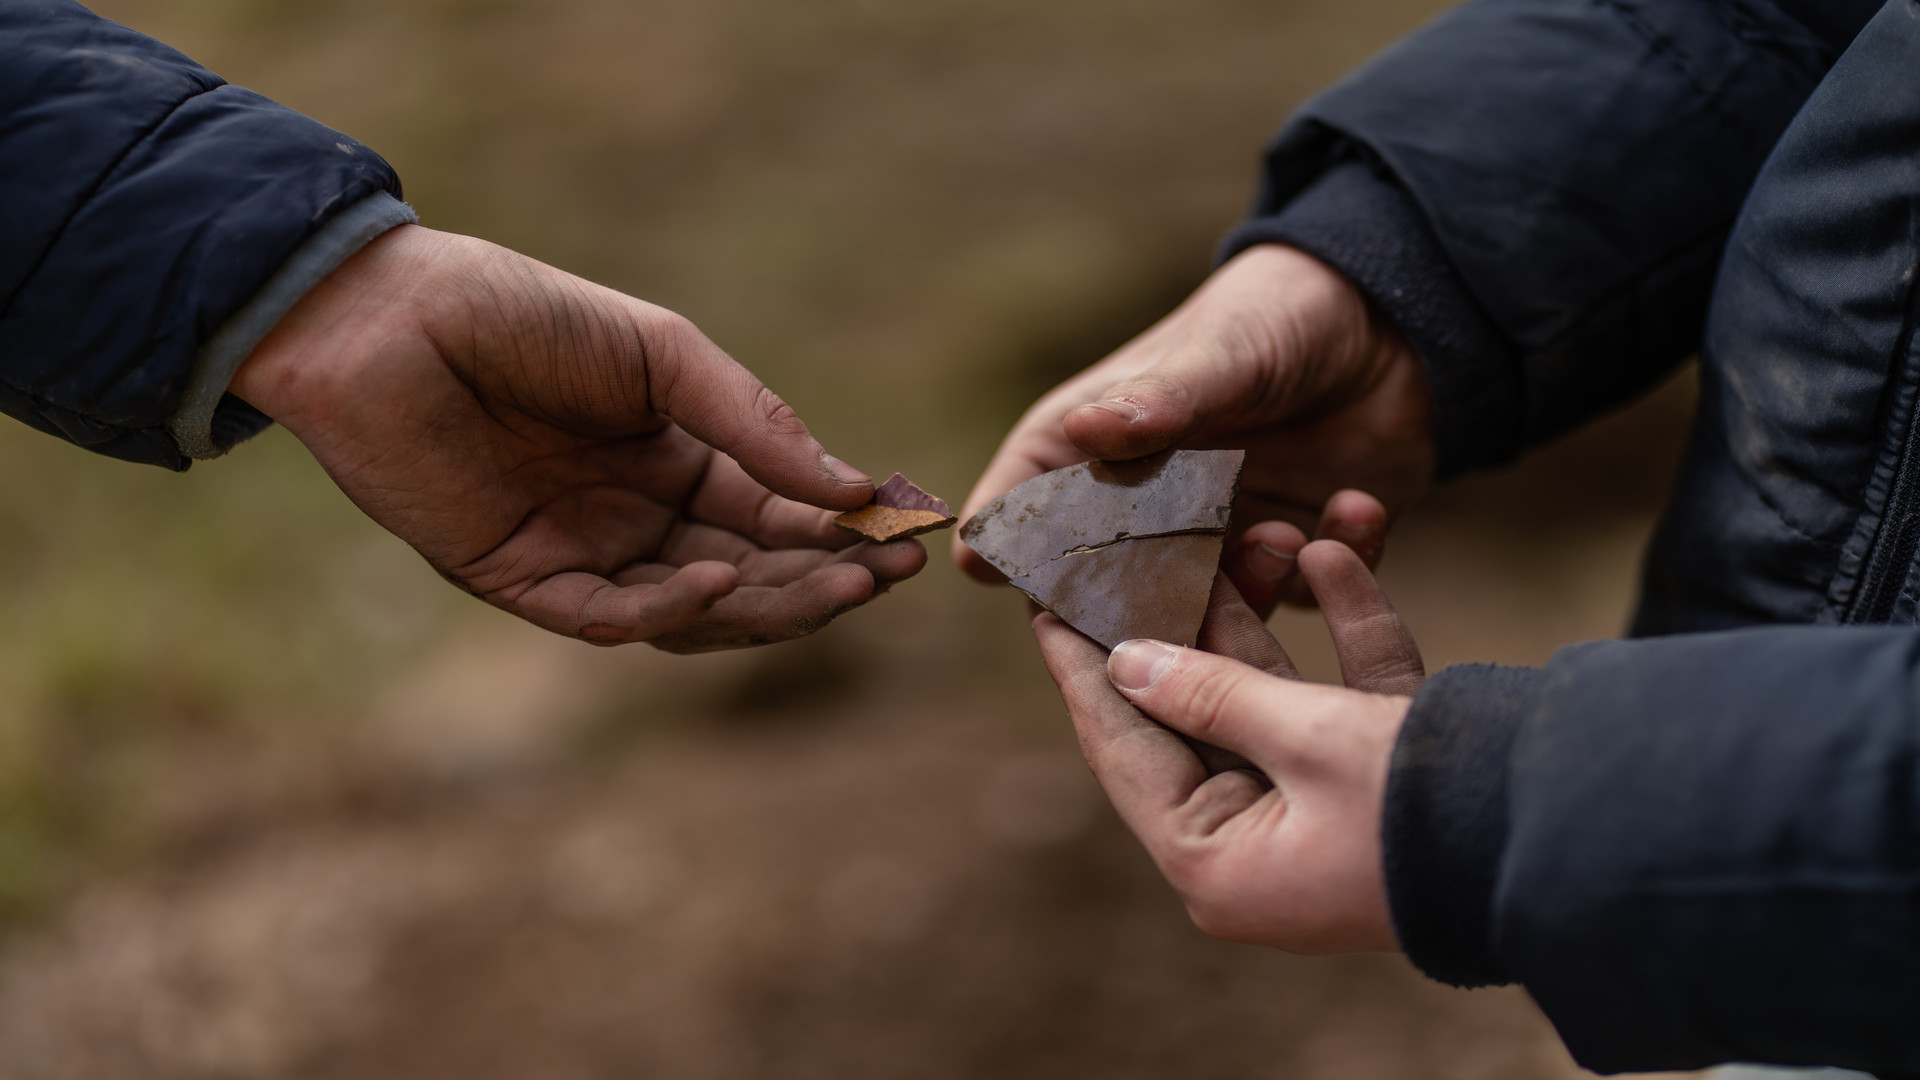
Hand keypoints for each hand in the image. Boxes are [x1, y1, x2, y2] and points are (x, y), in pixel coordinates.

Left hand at [233, 225, 924, 650]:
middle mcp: (638, 517)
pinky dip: (670, 610)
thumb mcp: (659, 353)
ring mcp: (583, 554)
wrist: (388, 316)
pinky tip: (721, 582)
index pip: (778, 512)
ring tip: (837, 584)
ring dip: (767, 605)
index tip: (914, 531)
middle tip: (888, 573)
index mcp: (677, 460)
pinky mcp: (520, 581)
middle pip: (751, 573)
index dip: (846, 526)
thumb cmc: (523, 315)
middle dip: (824, 576)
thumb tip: (851, 489)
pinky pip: (609, 617)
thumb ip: (752, 421)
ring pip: (694, 611)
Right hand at [960, 244, 1432, 606]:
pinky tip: (1356, 505)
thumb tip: (1085, 428)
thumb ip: (1159, 398)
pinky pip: (1302, 593)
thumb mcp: (1218, 349)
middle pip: (1105, 593)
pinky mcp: (1291, 557)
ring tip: (1285, 537)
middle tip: (1192, 597)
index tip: (1050, 590)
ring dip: (1249, 588)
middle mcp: (1142, 511)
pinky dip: (1332, 562)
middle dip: (1149, 607)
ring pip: (1204, 615)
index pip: (1018, 517)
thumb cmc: (1273, 314)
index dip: (1017, 562)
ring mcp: (1215, 541)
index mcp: (1088, 453)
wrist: (1389, 316)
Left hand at [1033, 539, 1424, 951]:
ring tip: (1241, 529)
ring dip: (1264, 613)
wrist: (1575, 842)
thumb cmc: (1420, 808)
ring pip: (1269, 692)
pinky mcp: (1383, 778)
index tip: (1045, 602)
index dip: (1084, 668)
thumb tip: (1124, 662)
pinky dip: (1342, 630)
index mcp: (1217, 861)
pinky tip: (1331, 551)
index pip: (1126, 747)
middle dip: (1180, 621)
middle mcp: (1260, 843)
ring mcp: (1323, 812)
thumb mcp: (1303, 737)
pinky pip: (1343, 695)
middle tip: (1133, 546)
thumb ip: (1209, 691)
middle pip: (1192, 712)